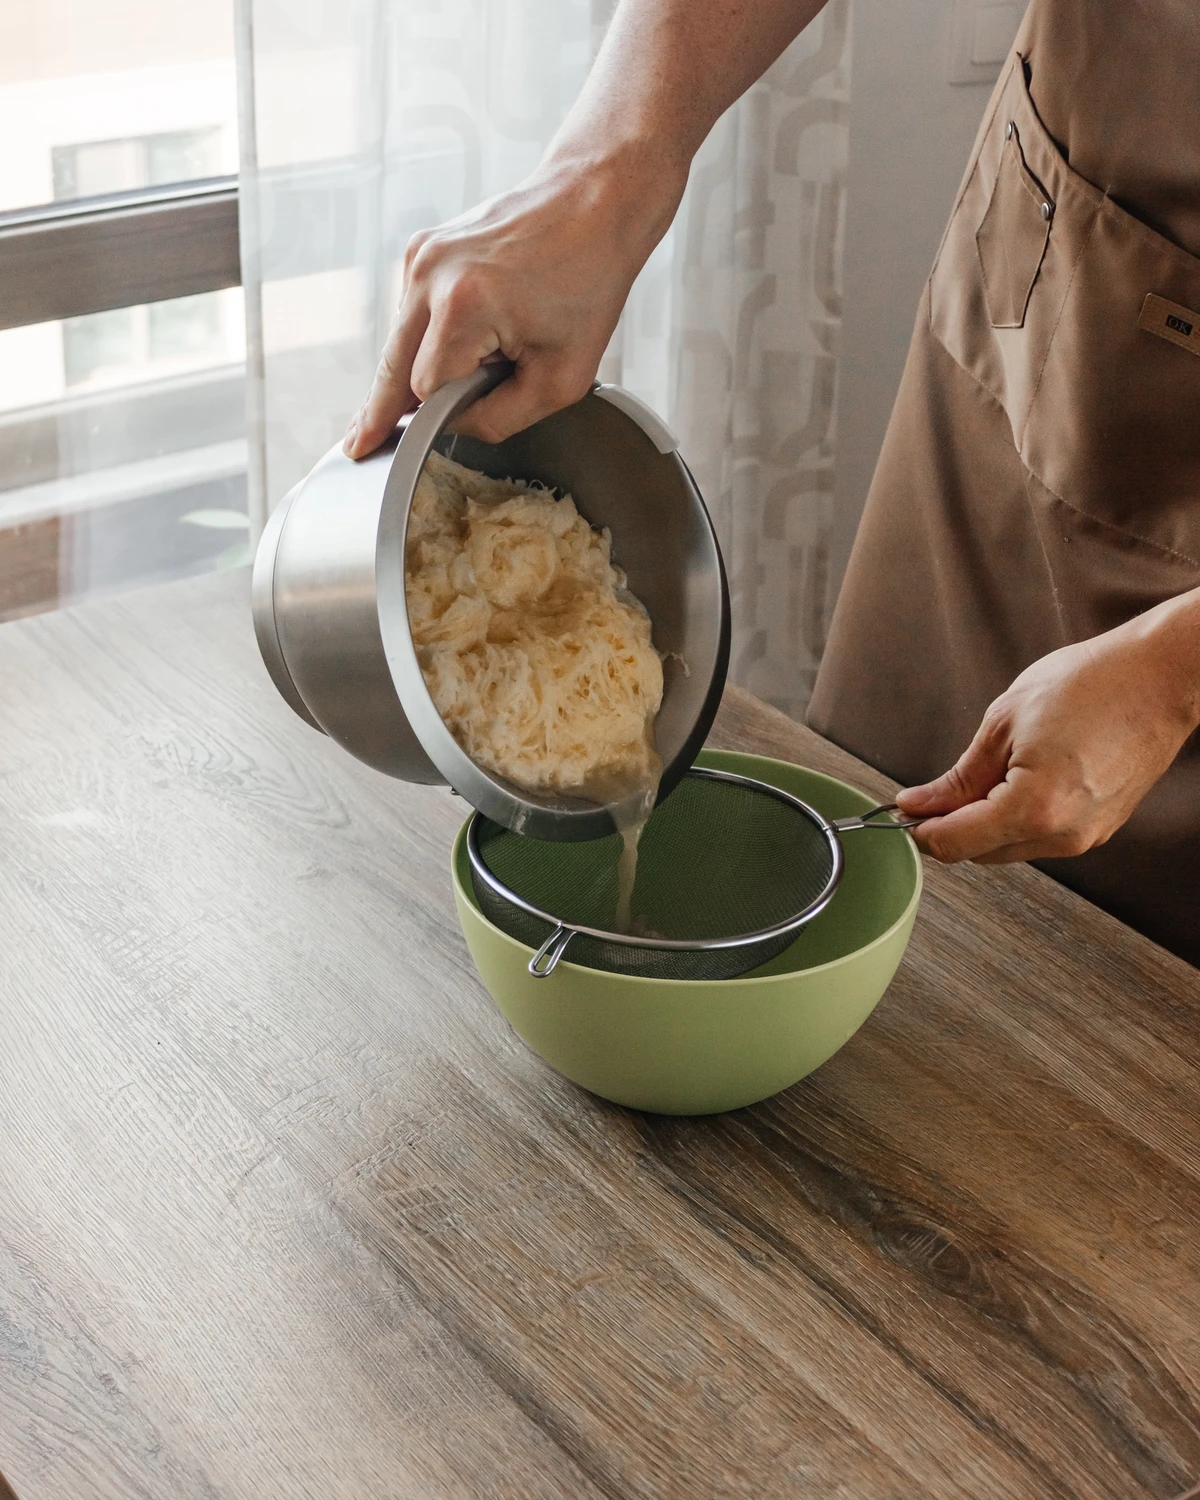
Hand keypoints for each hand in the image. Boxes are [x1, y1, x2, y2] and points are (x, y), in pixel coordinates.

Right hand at [342, 154, 681, 456]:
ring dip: (414, 366)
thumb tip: (452, 425)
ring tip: (435, 386)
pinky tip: (451, 344)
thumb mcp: (561, 378)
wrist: (592, 202)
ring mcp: (421, 255)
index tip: (417, 442)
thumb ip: (499, 417)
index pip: (423, 391)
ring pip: (398, 339)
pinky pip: (411, 312)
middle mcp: (430, 274)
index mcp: (463, 307)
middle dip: (379, 409)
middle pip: (391, 367)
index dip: (435, 417)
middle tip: (355, 448)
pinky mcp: (422, 247)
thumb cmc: (588, 283)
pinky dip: (424, 334)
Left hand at [895, 594, 1199, 864]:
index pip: (955, 844)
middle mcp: (1064, 834)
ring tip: (990, 771)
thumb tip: (920, 803)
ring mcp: (1086, 835)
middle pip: (980, 854)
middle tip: (937, 790)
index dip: (920, 829)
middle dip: (950, 827)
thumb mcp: (1004, 722)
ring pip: (1009, 848)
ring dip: (984, 823)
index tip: (905, 810)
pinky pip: (1040, 837)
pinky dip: (1016, 818)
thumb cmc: (1094, 685)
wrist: (1161, 676)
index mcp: (1035, 808)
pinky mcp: (1099, 827)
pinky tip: (1019, 779)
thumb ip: (957, 776)